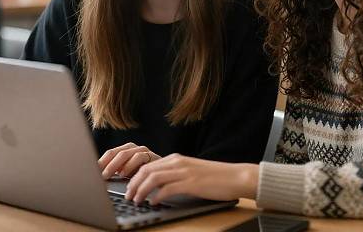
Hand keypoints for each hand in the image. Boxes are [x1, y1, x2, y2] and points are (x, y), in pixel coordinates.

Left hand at [98, 143, 160, 178]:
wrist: (170, 176)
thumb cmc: (146, 178)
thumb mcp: (129, 176)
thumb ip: (118, 173)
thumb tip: (98, 178)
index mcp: (127, 151)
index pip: (112, 153)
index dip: (102, 162)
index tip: (93, 172)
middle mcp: (135, 149)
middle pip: (119, 152)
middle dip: (109, 164)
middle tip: (102, 176)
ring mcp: (145, 152)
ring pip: (130, 154)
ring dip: (120, 166)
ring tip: (114, 176)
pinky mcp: (154, 157)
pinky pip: (141, 158)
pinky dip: (133, 168)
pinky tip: (128, 178)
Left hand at [125, 153, 258, 204]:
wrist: (235, 176)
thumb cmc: (214, 177)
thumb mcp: (191, 172)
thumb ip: (175, 175)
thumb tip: (157, 188)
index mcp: (176, 159)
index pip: (148, 165)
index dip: (135, 177)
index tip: (128, 188)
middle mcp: (178, 162)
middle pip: (147, 170)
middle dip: (133, 184)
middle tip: (127, 196)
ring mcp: (184, 172)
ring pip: (154, 178)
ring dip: (141, 190)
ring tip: (136, 200)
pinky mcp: (191, 183)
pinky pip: (168, 188)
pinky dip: (157, 196)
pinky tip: (153, 203)